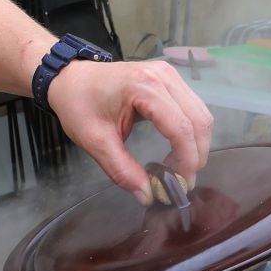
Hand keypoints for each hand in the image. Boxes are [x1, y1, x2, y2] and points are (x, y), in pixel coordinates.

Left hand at [46, 60, 212, 202]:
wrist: (70, 78)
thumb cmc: (78, 105)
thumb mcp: (95, 142)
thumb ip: (122, 170)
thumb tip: (148, 195)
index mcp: (143, 87)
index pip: (180, 127)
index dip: (186, 159)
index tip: (180, 184)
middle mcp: (162, 76)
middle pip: (198, 120)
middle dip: (195, 154)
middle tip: (181, 181)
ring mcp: (168, 74)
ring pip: (200, 113)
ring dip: (196, 143)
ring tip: (178, 167)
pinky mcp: (169, 77)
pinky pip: (192, 107)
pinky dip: (190, 131)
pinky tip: (177, 149)